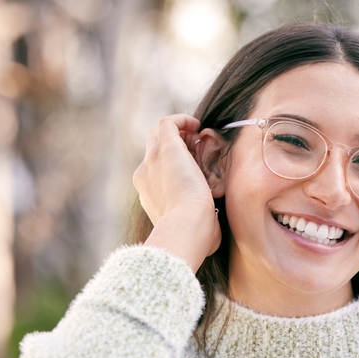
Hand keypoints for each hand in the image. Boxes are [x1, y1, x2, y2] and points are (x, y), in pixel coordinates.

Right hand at [133, 114, 221, 271]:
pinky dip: (181, 120)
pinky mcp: (165, 148)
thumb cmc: (195, 236)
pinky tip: (196, 125)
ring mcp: (152, 160)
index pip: (156, 172)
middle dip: (173, 144)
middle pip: (153, 148)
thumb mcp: (196, 230)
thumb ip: (201, 226)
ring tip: (196, 134)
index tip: (194, 166)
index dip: (174, 165)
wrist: (186, 226)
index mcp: (150, 195)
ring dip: (176, 131)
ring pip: (157, 134)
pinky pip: (167, 123)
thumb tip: (213, 232)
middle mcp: (145, 175)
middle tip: (195, 147)